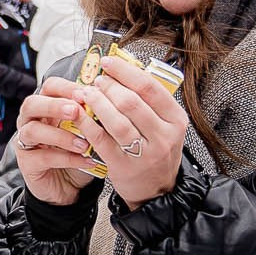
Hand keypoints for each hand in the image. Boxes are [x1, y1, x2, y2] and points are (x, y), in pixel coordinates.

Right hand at [12, 76, 100, 206]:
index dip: (66, 88)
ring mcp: (25, 142)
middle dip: (54, 106)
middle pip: (32, 104)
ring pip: (33, 131)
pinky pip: (43, 157)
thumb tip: (108, 101)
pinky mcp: (27, 164)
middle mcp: (31, 121)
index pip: (50, 87)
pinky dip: (66, 158)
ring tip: (84, 144)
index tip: (84, 93)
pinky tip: (85, 160)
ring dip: (60, 135)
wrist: (70, 186)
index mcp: (46, 107)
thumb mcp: (87, 132)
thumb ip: (92, 117)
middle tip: (75, 111)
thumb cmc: (77, 153)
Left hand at [71, 57, 188, 207]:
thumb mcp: (165, 126)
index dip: (125, 71)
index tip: (108, 63)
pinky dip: (87, 123)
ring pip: (116, 121)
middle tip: (96, 80)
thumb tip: (122, 70)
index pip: (150, 87)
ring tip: (86, 93)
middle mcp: (164, 137)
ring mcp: (144, 154)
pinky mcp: (123, 166)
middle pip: (131, 102)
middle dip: (109, 86)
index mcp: (176, 120)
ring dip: (97, 102)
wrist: (157, 192)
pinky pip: (101, 139)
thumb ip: (149, 102)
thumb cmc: (156, 151)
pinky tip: (79, 113)